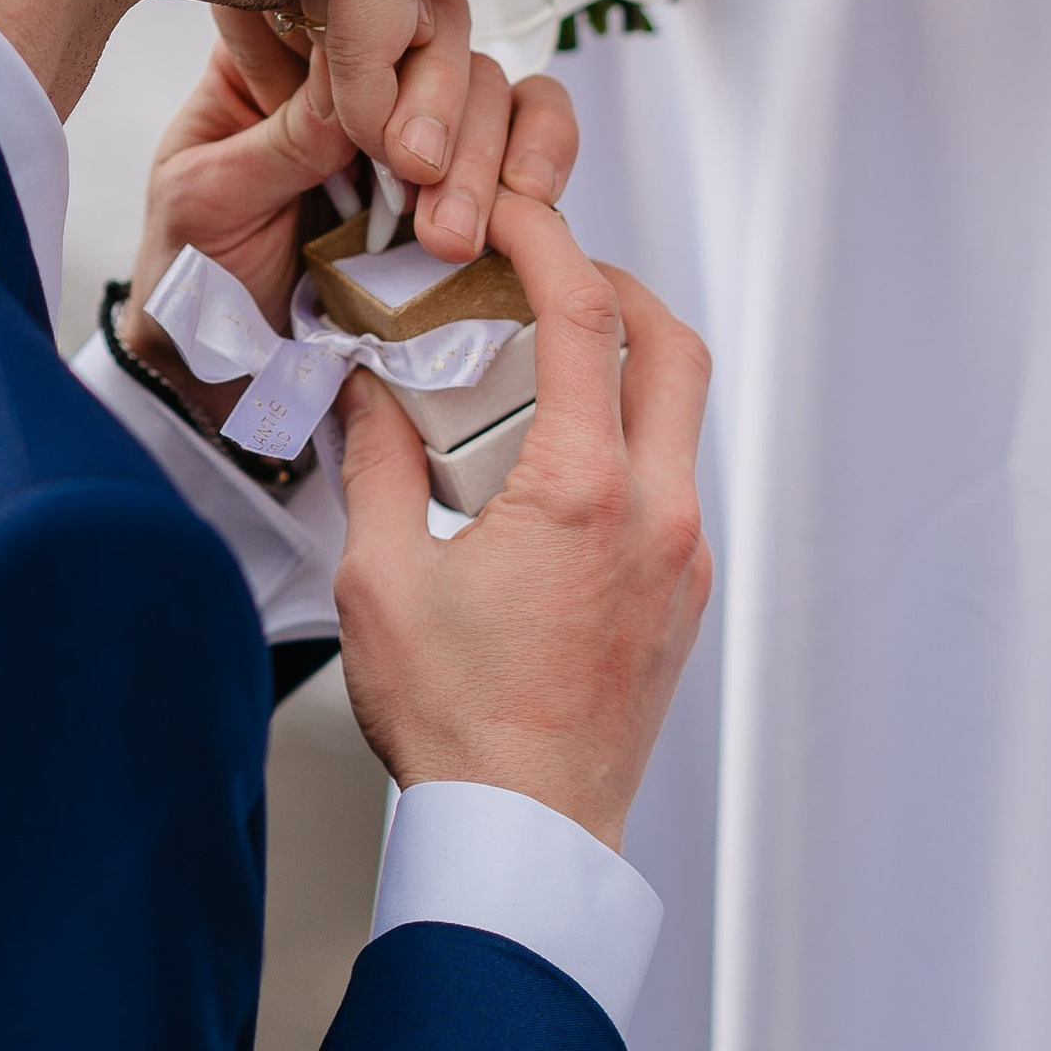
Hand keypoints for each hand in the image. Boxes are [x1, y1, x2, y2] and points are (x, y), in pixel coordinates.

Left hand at [118, 10, 578, 427]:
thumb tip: (356, 91)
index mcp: (274, 51)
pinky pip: (530, 129)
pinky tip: (530, 197)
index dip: (376, 36)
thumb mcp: (206, 199)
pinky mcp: (471, 171)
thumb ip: (277, 141)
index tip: (373, 121)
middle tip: (418, 178)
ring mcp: (419, 116)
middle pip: (432, 28)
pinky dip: (545, 151)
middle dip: (436, 105)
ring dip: (484, 151)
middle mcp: (358, 68)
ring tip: (453, 234)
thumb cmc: (198, 268)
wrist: (228, 361)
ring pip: (487, 79)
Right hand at [332, 189, 711, 852]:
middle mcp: (657, 516)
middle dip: (616, 287)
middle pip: (675, 348)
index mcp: (584, 494)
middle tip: (548, 270)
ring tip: (536, 368)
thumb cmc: (454, 726)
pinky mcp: (683, 598)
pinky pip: (670, 482)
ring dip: (623, 368)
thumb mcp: (381, 578)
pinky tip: (552, 462)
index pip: (588, 319)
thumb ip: (377, 463)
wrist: (522, 838)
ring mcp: (682, 559)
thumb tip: (368, 390)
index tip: (512, 213)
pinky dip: (625, 439)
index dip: (549, 243)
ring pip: (681, 417)